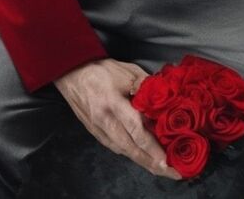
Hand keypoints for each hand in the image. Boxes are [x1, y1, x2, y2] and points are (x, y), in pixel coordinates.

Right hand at [54, 57, 181, 179]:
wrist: (71, 73)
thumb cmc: (101, 70)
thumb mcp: (127, 71)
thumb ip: (146, 85)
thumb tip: (163, 97)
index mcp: (113, 103)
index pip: (136, 130)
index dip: (152, 148)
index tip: (167, 160)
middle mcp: (105, 120)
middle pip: (131, 148)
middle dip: (152, 163)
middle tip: (171, 173)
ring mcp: (98, 129)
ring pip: (124, 151)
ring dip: (143, 161)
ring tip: (161, 169)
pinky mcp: (95, 132)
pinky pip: (115, 147)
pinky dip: (130, 154)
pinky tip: (142, 157)